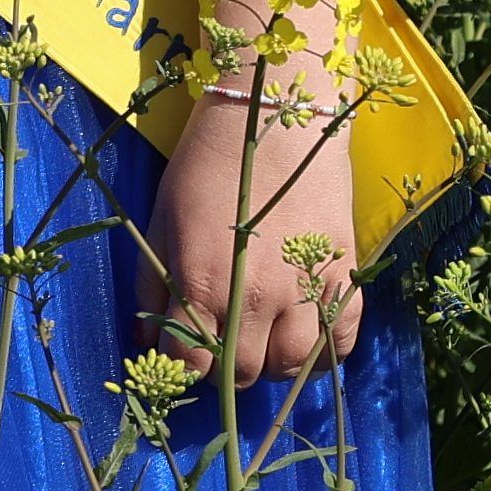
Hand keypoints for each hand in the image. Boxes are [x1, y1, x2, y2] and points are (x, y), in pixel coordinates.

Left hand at [136, 98, 363, 386]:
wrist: (272, 116)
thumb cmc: (206, 164)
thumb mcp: (161, 219)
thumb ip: (151, 284)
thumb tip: (147, 338)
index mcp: (204, 283)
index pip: (192, 363)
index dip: (184, 365)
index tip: (185, 352)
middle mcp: (256, 296)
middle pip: (242, 373)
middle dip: (225, 368)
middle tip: (222, 342)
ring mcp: (305, 288)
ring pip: (291, 366)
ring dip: (272, 363)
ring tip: (262, 337)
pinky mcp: (343, 275)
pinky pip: (341, 342)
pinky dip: (323, 351)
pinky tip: (304, 333)